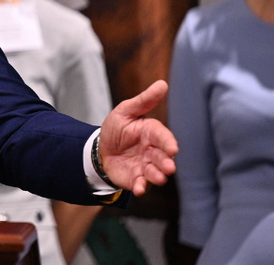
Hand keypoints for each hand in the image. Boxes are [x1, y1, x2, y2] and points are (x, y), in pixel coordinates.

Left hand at [99, 80, 178, 195]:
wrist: (100, 149)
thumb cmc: (117, 128)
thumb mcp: (126, 111)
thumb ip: (144, 101)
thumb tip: (162, 84)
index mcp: (152, 133)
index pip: (163, 137)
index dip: (168, 143)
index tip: (173, 149)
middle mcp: (153, 151)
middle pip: (163, 158)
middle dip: (166, 163)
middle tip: (169, 167)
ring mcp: (146, 166)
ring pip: (155, 173)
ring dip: (157, 176)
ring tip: (157, 178)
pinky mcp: (136, 179)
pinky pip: (141, 184)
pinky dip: (141, 187)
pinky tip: (139, 189)